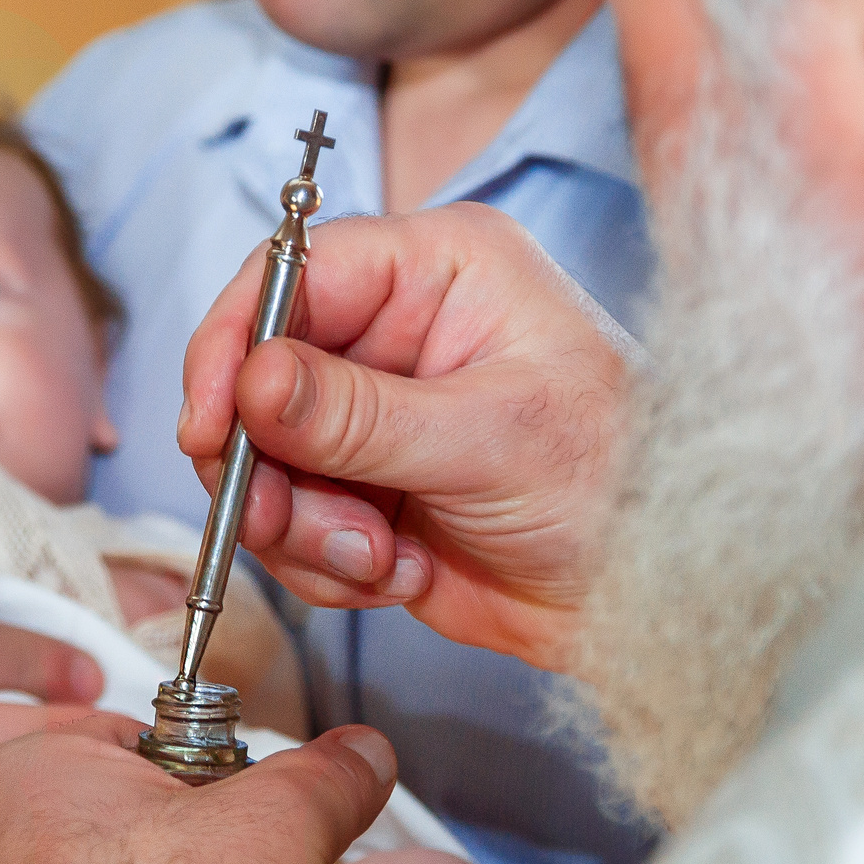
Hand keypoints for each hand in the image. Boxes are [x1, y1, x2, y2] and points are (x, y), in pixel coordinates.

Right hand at [180, 204, 636, 671]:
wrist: (650, 594)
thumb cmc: (618, 485)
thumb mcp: (488, 438)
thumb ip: (359, 415)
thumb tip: (254, 380)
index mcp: (442, 269)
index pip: (295, 274)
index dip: (235, 344)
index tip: (212, 422)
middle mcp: (402, 330)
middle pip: (260, 375)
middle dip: (268, 463)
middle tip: (284, 519)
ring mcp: (380, 415)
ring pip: (267, 460)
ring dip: (302, 526)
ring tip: (374, 557)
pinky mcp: (369, 490)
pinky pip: (293, 523)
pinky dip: (328, 564)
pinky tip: (398, 571)